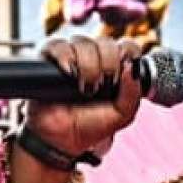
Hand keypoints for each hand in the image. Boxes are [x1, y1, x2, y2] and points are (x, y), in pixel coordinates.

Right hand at [20, 37, 143, 175]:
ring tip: (82, 87)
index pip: (127, 46)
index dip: (128, 54)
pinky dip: (65, 56)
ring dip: (87, 65)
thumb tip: (132, 67)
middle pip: (105, 42)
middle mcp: (94, 57)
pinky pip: (58, 45)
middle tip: (100, 86)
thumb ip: (133, 94)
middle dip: (107, 64)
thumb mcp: (122, 116)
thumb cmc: (89, 126)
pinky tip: (68, 72)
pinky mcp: (49, 57)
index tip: (122, 73)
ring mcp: (72, 55)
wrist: (61, 139)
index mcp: (114, 68)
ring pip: (83, 42)